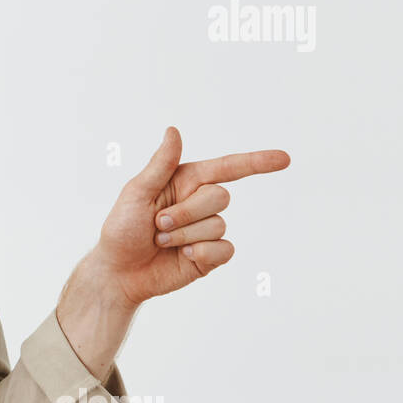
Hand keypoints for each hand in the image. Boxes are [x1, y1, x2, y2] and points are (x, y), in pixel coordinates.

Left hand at [93, 127, 289, 307]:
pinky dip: (201, 253)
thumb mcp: (136, 192)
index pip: (227, 168)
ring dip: (184, 235)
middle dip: (186, 212)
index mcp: (185, 181)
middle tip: (157, 223)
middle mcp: (199, 203)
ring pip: (218, 225)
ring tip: (160, 241)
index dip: (257, 163)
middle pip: (220, 197)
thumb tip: (173, 131)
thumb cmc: (122, 228)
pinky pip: (224, 250)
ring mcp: (206, 230)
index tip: (284, 159)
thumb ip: (160, 164)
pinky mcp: (210, 256)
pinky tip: (181, 257)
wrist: (119, 271)